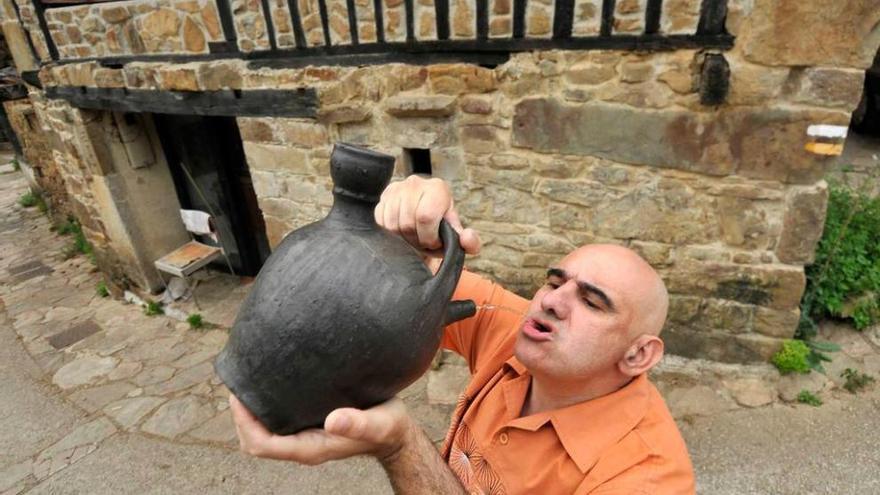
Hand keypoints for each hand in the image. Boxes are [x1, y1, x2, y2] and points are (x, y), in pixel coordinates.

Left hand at [229, 394, 413, 465]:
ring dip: (250, 413)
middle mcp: (302, 444)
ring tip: (248, 381)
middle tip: (238, 383)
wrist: (395, 432)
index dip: (245, 423)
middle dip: (240, 418)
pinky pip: (275, 422)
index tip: (239, 396)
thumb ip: (358, 423)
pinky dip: (264, 407)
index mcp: (311, 448)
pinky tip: (268, 383)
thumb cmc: (388, 427)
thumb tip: (333, 420)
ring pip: (262, 432)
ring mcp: (303, 436)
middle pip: (255, 441)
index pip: (263, 445)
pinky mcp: (307, 425)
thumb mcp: (379, 423)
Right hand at [374, 175, 480, 255]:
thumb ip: (469, 241)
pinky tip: (401, 231)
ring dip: (401, 237)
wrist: (425, 217)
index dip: (428, 236)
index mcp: (437, 188)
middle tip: (422, 241)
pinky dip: (390, 231)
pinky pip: (380, 220)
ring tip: (412, 237)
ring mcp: (397, 187)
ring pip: (392, 223)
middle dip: (414, 239)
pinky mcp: (384, 195)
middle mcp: (416, 183)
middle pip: (407, 221)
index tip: (433, 242)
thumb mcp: (457, 235)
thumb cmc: (441, 227)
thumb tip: (467, 238)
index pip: (426, 216)